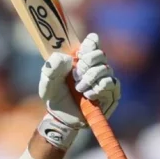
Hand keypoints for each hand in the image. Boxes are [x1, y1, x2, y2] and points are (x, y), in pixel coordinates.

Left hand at [36, 33, 120, 149]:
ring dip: (90, 78)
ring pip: (105, 69)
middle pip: (100, 54)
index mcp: (80, 58)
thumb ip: (52, 67)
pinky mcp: (112, 92)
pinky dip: (97, 89)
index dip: (89, 44)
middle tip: (75, 76)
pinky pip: (110, 84)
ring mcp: (105, 78)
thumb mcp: (47, 81)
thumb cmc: (55, 96)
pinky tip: (88, 96)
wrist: (62, 117)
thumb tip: (67, 58)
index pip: (92, 41)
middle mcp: (95, 66)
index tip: (80, 53)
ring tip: (79, 89)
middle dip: (86, 63)